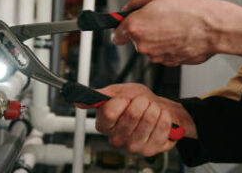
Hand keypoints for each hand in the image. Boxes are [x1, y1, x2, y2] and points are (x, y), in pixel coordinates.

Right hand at [80, 83, 195, 155]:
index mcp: (104, 124)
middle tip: (141, 102)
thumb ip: (99, 96)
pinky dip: (163, 116)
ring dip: (153, 108)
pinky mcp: (150, 150)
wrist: (156, 108)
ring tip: (150, 109)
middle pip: (131, 115)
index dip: (121, 101)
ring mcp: (133, 146)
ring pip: (148, 119)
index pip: (109, 113)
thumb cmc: (136, 101)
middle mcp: (116, 138)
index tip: (125, 98)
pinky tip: (158, 117)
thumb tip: (78, 101)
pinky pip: (161, 126)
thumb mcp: (117, 92)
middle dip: (141, 102)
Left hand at [114, 0, 241, 65]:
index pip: (117, 34)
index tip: (127, 23)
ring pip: (150, 46)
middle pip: (135, 39)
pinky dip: (169, 44)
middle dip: (144, 28)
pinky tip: (181, 34)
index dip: (122, 27)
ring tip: (174, 24)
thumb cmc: (189, 9)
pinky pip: (164, 52)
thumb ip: (135, 1)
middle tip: (160, 16)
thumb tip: (126, 8)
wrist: (214, 27)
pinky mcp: (170, 62)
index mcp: (136, 27)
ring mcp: (157, 56)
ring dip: (157, 37)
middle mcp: (143, 45)